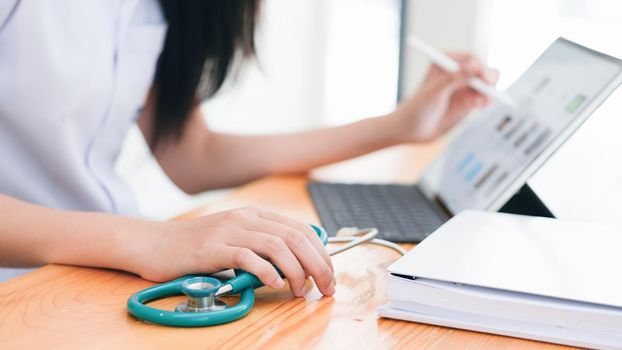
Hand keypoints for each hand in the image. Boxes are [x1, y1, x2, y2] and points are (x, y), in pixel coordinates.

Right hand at [132, 207, 335, 296]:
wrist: (155, 243)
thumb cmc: (196, 247)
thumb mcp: (234, 239)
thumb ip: (261, 247)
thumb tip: (296, 266)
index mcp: (255, 215)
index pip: (301, 230)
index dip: (321, 253)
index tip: (330, 275)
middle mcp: (246, 218)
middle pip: (295, 238)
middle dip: (318, 264)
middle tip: (326, 287)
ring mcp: (229, 231)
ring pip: (277, 246)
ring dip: (297, 271)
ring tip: (301, 291)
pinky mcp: (213, 248)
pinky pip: (248, 257)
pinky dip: (267, 272)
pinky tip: (275, 285)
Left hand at [391, 53, 499, 142]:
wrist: (412, 129)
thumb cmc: (417, 108)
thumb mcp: (436, 92)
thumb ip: (455, 78)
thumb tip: (474, 65)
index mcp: (445, 62)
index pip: (471, 59)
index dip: (480, 68)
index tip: (483, 79)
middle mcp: (457, 72)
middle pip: (482, 69)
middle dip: (488, 79)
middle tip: (488, 90)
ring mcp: (463, 87)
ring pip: (486, 83)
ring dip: (489, 91)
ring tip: (483, 102)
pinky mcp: (468, 101)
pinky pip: (484, 97)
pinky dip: (487, 100)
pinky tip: (482, 105)